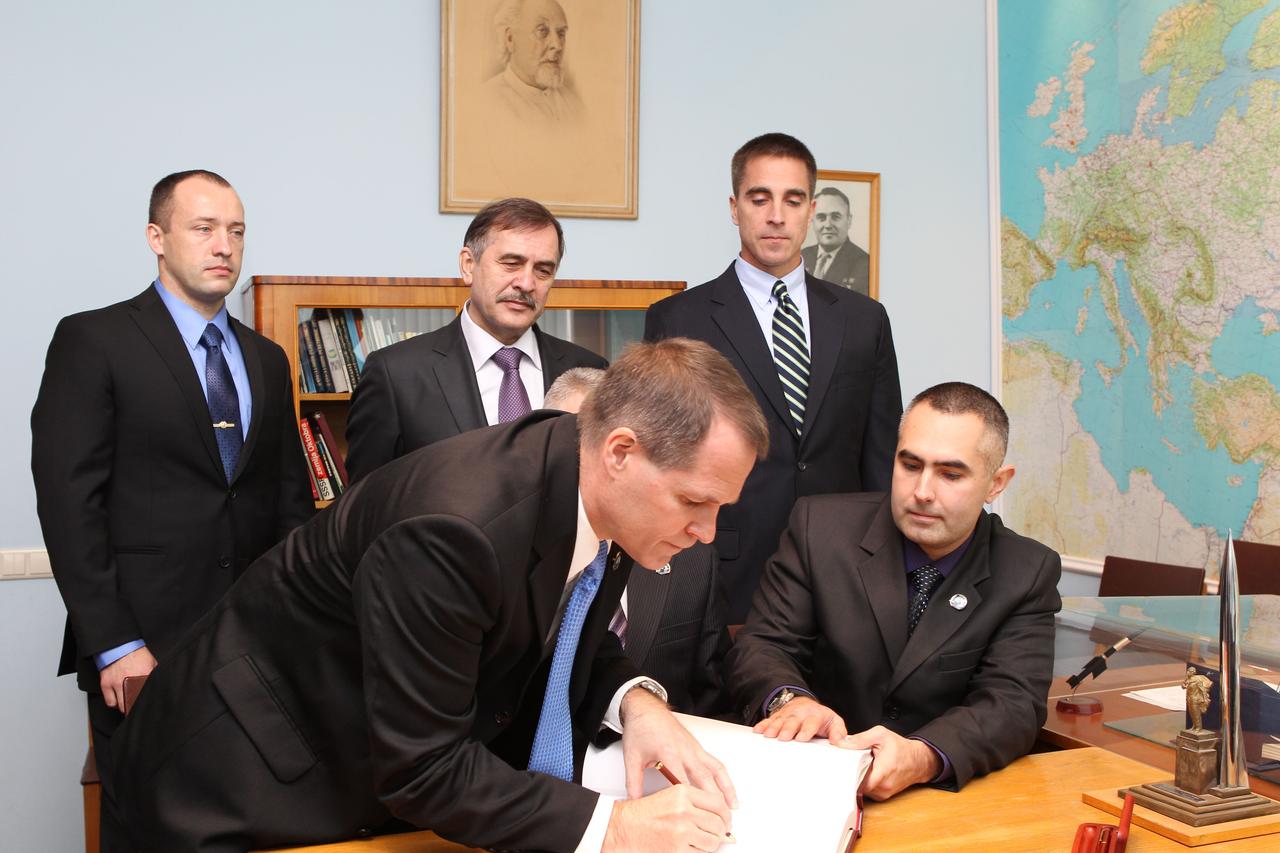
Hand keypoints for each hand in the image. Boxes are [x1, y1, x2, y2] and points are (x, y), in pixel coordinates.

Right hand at [98, 645, 156, 711]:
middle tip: (137, 707)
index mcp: (144, 675)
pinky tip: (118, 700)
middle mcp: (130, 681)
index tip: (149, 705)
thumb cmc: (136, 653)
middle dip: (136, 708)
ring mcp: (117, 684)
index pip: (147, 695)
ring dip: (125, 707)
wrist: (118, 645)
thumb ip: (154, 674)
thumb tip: (160, 682)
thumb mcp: (151, 662)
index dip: (148, 702)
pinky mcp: (106, 685)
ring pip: (122, 706)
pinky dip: (114, 703)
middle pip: (133, 704)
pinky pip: (110, 702)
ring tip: (129, 705)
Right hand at [603, 786, 730, 851]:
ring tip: (704, 842)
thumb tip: (719, 815)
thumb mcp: (671, 796)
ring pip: (712, 841)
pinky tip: (691, 848)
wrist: (623, 827)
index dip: (726, 815)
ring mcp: (681, 830)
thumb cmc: (644, 813)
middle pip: (718, 823)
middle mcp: (684, 809)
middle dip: (721, 832)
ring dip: (711, 844)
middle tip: (720, 835)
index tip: (726, 821)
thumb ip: (695, 802)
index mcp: (683, 792)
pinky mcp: (677, 848)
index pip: (718, 803)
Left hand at [619, 686, 737, 807]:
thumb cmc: (640, 729)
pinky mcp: (697, 747)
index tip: (694, 817)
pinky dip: (724, 777)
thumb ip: (633, 782)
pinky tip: (727, 788)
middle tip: (719, 819)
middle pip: (704, 778)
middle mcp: (686, 751)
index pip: (682, 782)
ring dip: (726, 788)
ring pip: (716, 769)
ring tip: (732, 806)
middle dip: (713, 800)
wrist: (646, 708)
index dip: (689, 801)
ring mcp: (694, 748)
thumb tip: (634, 803)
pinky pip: (715, 763)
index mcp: (669, 753)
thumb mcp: (631, 757)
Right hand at [752, 695, 847, 743]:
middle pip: (793, 720)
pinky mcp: (778, 716)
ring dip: (773, 727)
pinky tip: (758, 731)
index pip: (811, 722)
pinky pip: (769, 720)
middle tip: (783, 737)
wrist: (807, 706)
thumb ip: (839, 733)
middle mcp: (801, 713)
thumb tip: (839, 742)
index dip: (807, 729)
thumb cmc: (822, 719)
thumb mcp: (835, 723)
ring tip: (768, 735)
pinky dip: (763, 725)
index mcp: (816, 715)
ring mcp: (788, 714)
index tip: (802, 738)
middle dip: (788, 728)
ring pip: (780, 720)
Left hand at [844, 725, 941, 799]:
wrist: (918, 761)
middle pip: (857, 786)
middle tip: (845, 764)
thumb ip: (860, 739)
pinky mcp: (883, 796)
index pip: (857, 782)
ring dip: (857, 779)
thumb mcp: (880, 735)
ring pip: (861, 790)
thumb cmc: (901, 748)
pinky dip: (864, 782)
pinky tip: (865, 772)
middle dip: (850, 775)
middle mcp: (883, 787)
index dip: (846, 775)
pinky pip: (868, 791)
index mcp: (882, 772)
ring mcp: (884, 794)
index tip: (839, 767)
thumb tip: (842, 743)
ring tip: (858, 766)